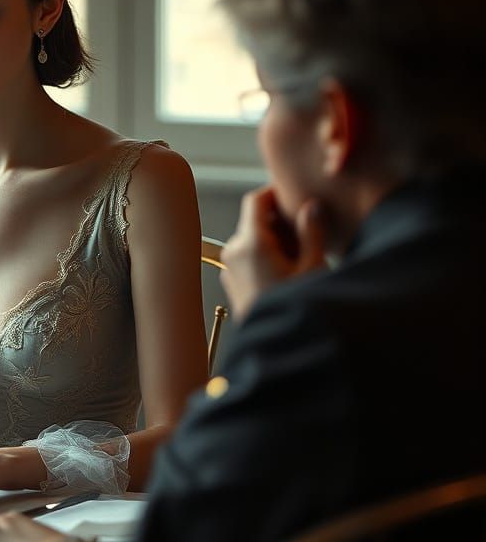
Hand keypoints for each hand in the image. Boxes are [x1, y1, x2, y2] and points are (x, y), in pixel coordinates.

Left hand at [221, 187, 325, 319]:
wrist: (275, 347)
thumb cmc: (293, 309)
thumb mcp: (312, 268)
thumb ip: (312, 232)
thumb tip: (310, 207)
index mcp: (251, 244)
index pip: (256, 201)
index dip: (274, 194)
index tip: (292, 197)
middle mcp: (234, 253)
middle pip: (255, 222)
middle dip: (280, 224)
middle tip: (306, 236)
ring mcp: (230, 269)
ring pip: (253, 241)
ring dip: (275, 243)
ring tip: (300, 261)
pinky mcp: (232, 283)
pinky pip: (248, 259)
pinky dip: (266, 258)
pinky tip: (287, 274)